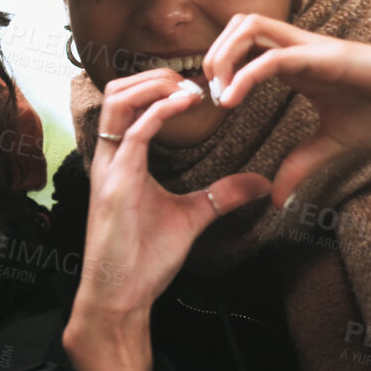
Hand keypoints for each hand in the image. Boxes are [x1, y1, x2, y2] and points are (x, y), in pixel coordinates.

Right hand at [63, 69, 268, 370]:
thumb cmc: (144, 259)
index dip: (156, 84)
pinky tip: (185, 104)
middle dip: (153, 75)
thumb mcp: (192, 218)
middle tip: (193, 79)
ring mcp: (110, 168)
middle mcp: (110, 157)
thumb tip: (260, 183)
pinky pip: (134, 134)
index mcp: (121, 160)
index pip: (127, 103)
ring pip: (116, 101)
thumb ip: (221, 195)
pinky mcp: (117, 185)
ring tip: (189, 88)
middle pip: (116, 91)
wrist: (121, 296)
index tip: (195, 85)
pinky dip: (159, 111)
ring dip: (154, 85)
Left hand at [202, 14, 370, 206]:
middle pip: (238, 25)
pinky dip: (248, 73)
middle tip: (210, 95)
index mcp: (295, 62)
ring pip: (250, 24)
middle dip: (213, 54)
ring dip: (225, 54)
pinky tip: (235, 98)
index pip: (243, 45)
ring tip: (223, 94)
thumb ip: (300, 164)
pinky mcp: (327, 57)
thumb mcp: (333, 145)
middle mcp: (298, 47)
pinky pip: (276, 56)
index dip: (219, 67)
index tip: (211, 104)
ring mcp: (312, 47)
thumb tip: (277, 199)